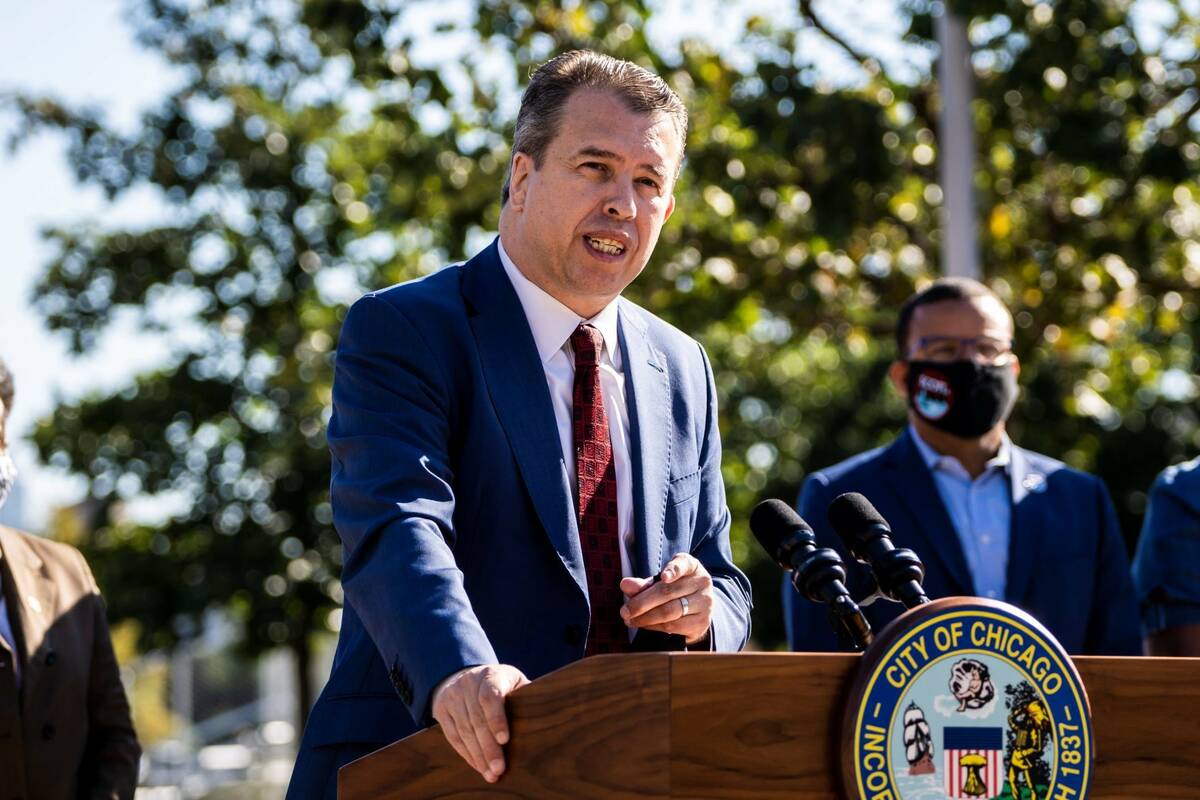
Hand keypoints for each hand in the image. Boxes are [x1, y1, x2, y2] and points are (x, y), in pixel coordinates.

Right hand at [430, 664, 529, 782]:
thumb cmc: (502, 684)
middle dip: (488, 747)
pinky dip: (466, 754)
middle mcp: (468, 682)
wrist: (467, 676)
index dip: (496, 719)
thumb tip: (545, 713)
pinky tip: (478, 766)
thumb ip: (526, 695)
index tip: (505, 740)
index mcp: (491, 675)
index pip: (491, 696)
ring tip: (490, 773)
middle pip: (477, 719)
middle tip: (499, 768)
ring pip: (464, 730)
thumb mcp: (514, 682)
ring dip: (477, 755)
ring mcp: (453, 695)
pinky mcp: (442, 709)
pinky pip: (453, 736)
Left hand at [619, 552, 712, 643]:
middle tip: (624, 611)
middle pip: (668, 592)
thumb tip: (625, 584)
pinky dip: (654, 626)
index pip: (683, 564)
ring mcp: (705, 603)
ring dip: (645, 617)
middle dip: (642, 602)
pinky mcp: (702, 622)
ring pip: (670, 611)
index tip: (663, 577)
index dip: (673, 570)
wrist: (696, 610)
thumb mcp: (659, 583)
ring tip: (629, 619)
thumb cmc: (674, 591)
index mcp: (691, 566)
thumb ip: (643, 584)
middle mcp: (702, 582)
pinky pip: (674, 626)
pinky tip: (643, 625)